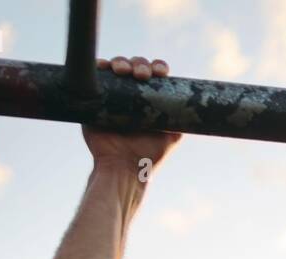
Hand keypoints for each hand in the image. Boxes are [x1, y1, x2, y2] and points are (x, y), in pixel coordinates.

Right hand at [82, 56, 181, 174]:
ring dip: (121, 63)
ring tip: (123, 71)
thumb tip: (192, 105)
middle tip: (141, 74)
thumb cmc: (149, 155)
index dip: (157, 67)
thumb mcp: (171, 137)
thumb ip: (180, 120)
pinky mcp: (94, 100)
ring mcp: (111, 95)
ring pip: (116, 68)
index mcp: (148, 99)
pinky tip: (103, 65)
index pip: (153, 74)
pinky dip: (98, 67)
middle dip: (140, 64)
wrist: (124, 167)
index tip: (160, 72)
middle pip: (135, 66)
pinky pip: (94, 77)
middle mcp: (130, 94)